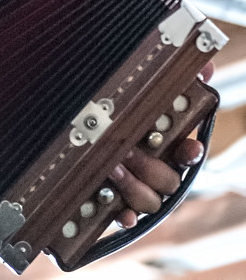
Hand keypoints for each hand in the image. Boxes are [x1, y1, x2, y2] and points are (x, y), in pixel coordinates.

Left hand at [110, 61, 213, 227]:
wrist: (79, 132)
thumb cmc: (118, 112)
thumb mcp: (141, 93)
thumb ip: (175, 80)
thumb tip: (206, 66)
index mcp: (165, 144)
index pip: (189, 153)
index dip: (191, 152)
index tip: (190, 146)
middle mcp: (156, 169)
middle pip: (168, 180)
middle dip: (149, 166)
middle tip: (127, 150)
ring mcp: (138, 189)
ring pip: (150, 200)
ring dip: (134, 187)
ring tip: (112, 167)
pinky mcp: (117, 203)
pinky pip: (128, 219)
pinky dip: (125, 216)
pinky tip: (119, 211)